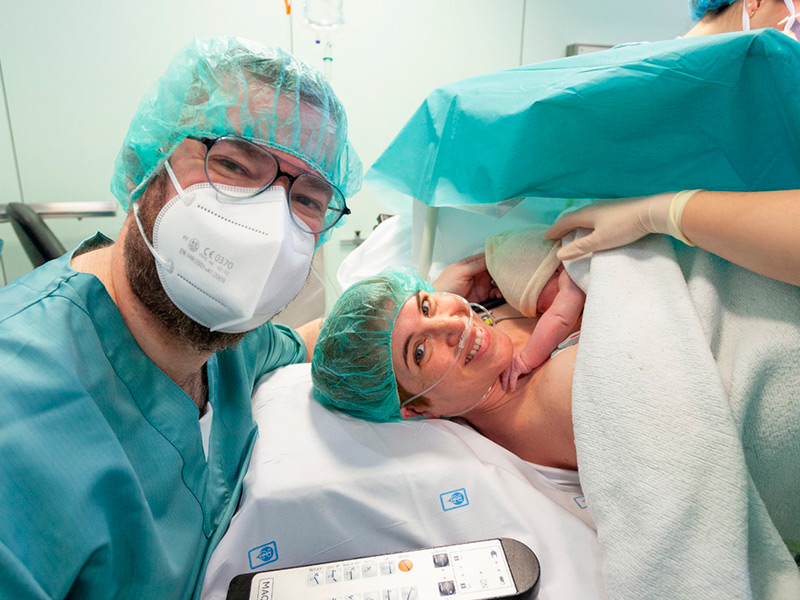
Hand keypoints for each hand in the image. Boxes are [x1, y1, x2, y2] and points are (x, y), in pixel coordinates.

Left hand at [432, 253, 501, 302]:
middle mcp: (476, 273)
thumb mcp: (461, 271)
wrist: (441, 303)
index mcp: (470, 264)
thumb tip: (491, 257)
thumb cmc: (446, 285)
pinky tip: (498, 294)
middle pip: (493, 270)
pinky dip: (498, 293)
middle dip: (501, 272)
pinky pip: (494, 292)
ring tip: (504, 286)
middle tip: (507, 275)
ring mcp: (480, 284)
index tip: (505, 259)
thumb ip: (476, 264)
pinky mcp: (482, 295)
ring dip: (501, 283)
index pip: (486, 257)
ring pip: (496, 281)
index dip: (495, 257)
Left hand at [500, 353, 536, 392]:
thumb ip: (511, 364)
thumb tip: (509, 370)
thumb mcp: (515, 360)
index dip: (498, 373)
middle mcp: (507, 362)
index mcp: (507, 360)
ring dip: (505, 383)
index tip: (497, 379)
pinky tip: (512, 389)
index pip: (501, 368)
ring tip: (504, 389)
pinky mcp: (516, 369)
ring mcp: (511, 366)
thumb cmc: (524, 358)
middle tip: (500, 385)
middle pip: (502, 372)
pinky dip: (512, 384)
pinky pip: (513, 378)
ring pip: (506, 376)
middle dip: (501, 380)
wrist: (529, 356)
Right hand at [545, 193, 676, 260]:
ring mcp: (607, 206)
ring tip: (573, 231)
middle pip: (574, 216)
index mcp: (587, 213)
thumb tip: (559, 254)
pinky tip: (594, 226)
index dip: (555, 230)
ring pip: (586, 215)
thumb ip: (579, 248)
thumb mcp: (599, 241)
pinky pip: (596, 215)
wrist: (651, 212)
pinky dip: (588, 222)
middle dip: (564, 226)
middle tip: (557, 234)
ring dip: (577, 223)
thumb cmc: (623, 227)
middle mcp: (594, 207)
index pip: (565, 221)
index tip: (546, 237)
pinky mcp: (618, 208)